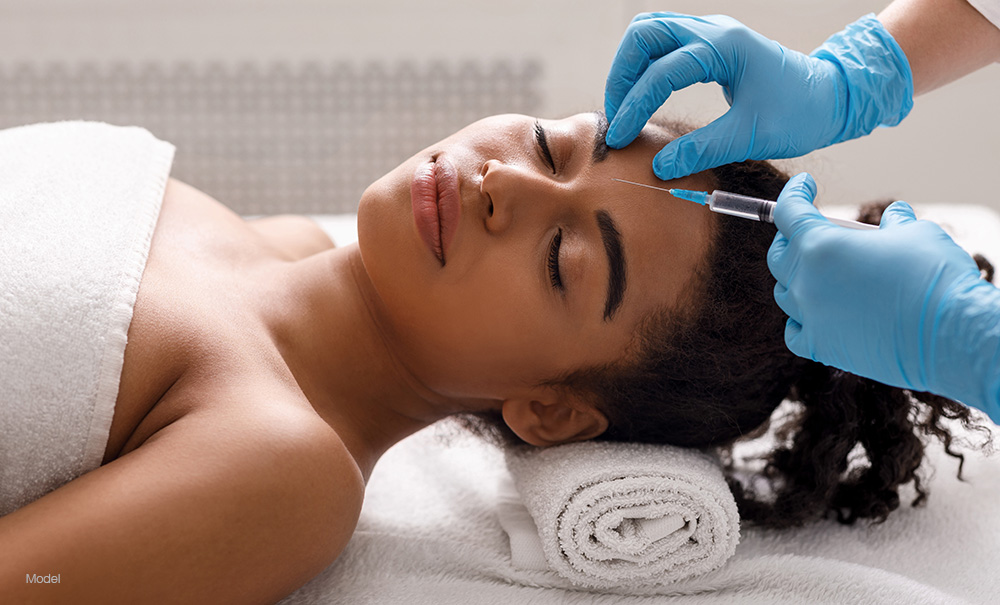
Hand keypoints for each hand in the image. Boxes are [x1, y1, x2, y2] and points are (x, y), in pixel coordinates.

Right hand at [604, 13, 912, 180]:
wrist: (831, 97)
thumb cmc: (799, 114)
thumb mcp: (751, 137)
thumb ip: (702, 150)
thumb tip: (659, 168)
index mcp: (726, 47)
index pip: (662, 71)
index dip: (636, 105)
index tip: (621, 138)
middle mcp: (713, 30)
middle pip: (644, 34)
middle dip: (622, 75)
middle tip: (617, 118)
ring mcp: (710, 33)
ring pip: (649, 33)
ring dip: (629, 67)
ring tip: (625, 108)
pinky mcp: (709, 44)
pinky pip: (663, 43)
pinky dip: (644, 67)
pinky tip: (643, 98)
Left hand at [768, 173, 999, 421]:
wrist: (951, 336)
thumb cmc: (934, 277)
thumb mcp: (916, 234)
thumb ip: (894, 223)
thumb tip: (895, 215)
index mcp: (821, 245)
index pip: (789, 212)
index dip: (795, 193)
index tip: (805, 185)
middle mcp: (806, 281)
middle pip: (779, 255)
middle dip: (790, 238)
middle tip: (809, 231)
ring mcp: (810, 316)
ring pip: (785, 293)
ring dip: (797, 278)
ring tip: (819, 273)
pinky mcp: (821, 347)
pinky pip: (794, 330)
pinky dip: (800, 319)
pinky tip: (816, 313)